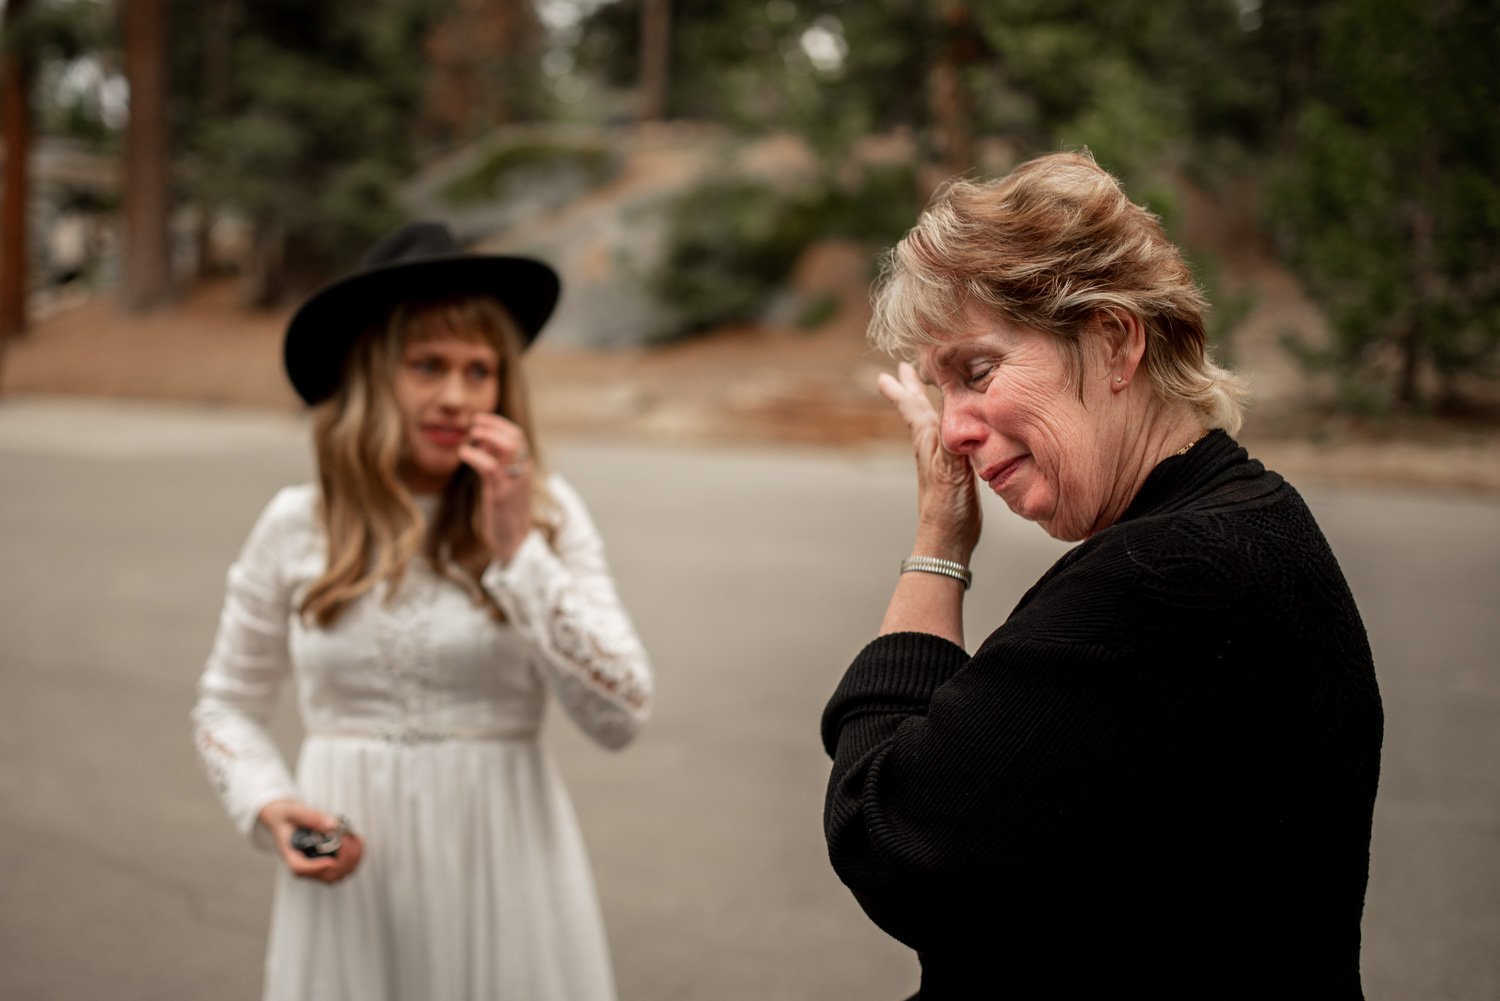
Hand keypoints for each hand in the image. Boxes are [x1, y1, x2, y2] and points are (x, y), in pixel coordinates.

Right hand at [258, 799, 363, 883]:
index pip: (300, 868)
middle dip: (343, 859)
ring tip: (353, 835)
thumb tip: (333, 826)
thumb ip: (311, 817)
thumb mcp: (293, 811)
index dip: (317, 868)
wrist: (285, 819)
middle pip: (327, 875)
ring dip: (352, 857)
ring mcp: (317, 867)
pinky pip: (346, 867)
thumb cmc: (285, 815)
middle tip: (347, 837)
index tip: (331, 861)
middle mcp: (304, 866)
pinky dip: (356, 855)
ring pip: (340, 874)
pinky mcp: (328, 863)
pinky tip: (357, 839)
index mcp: (290, 854)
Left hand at [457, 412, 533, 564]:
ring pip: (509, 447)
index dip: (498, 423)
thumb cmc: (506, 511)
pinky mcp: (500, 495)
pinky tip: (463, 453)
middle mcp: (523, 471)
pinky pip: (490, 467)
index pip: (518, 435)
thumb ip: (497, 461)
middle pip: (515, 436)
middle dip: (492, 425)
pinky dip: (475, 455)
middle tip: (473, 425)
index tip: (479, 419)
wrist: (515, 541)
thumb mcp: (504, 482)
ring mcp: (513, 482)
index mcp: (524, 467)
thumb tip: (483, 441)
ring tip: (470, 435)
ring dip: (487, 435)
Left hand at [877, 361, 981, 561]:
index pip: (914, 404)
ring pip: (931, 419)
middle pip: (917, 409)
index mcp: (929, 440)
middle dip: (909, 388)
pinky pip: (949, 434)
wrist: (946, 540)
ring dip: (925, 401)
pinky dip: (949, 421)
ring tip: (921, 387)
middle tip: (901, 368)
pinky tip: (953, 425)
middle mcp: (932, 445)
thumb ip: (952, 442)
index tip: (900, 363)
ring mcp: (941, 457)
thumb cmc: (946, 508)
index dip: (908, 384)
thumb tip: (953, 412)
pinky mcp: (953, 469)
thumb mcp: (951, 471)